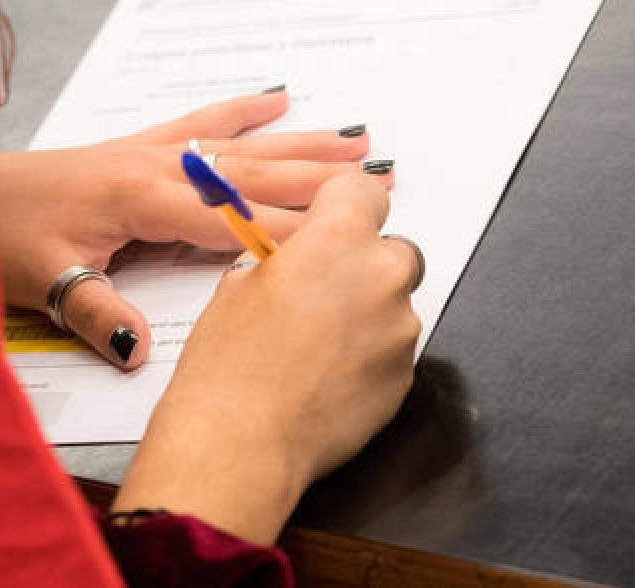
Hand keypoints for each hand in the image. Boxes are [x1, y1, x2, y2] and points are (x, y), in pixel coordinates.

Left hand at [0, 88, 391, 368]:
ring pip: (240, 147)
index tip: (347, 234)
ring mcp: (149, 151)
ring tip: (353, 139)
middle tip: (380, 177)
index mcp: (141, 201)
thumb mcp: (42, 284)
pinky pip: (200, 122)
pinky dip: (239, 109)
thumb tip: (138, 352)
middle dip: (319, 179)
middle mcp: (157, 167)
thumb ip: (95, 314)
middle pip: (254, 174)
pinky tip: (275, 96)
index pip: (234, 221)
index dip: (292, 230)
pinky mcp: (137, 146)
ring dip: (299, 144)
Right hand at [111, 173, 422, 543]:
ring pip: (393, 304)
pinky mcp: (405, 376)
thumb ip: (281, 257)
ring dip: (365, 314)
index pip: (364, 190)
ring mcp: (400, 328)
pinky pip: (392, 350)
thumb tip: (293, 258)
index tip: (334, 219)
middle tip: (319, 292)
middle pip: (392, 249)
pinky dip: (368, 356)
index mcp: (337, 238)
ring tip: (314, 346)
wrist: (241, 443)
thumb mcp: (237, 284)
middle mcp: (381, 275)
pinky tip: (325, 376)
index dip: (345, 205)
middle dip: (362, 265)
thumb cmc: (228, 366)